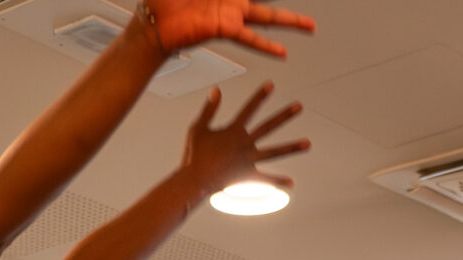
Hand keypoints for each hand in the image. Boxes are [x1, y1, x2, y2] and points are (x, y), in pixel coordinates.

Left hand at [145, 0, 316, 56]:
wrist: (152, 22)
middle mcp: (232, 0)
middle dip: (284, 4)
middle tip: (307, 16)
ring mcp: (230, 15)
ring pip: (267, 16)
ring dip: (289, 21)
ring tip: (310, 26)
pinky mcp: (224, 29)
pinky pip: (250, 38)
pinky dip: (267, 46)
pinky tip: (284, 52)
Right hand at [180, 81, 307, 195]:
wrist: (196, 180)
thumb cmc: (194, 154)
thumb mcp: (198, 128)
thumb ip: (209, 109)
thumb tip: (217, 90)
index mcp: (234, 131)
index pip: (250, 108)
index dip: (260, 96)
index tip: (271, 84)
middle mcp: (246, 144)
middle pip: (269, 126)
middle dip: (285, 115)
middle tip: (299, 106)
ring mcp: (249, 160)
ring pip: (275, 152)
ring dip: (292, 147)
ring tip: (308, 143)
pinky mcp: (248, 176)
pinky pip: (266, 179)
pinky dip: (277, 181)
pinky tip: (291, 183)